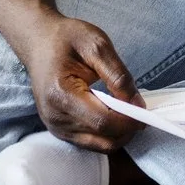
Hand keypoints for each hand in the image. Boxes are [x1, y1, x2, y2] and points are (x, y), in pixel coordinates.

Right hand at [12, 12, 140, 150]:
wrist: (38, 42)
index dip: (128, 121)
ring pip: (98, 145)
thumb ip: (119, 76)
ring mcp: (55, 126)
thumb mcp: (97, 45)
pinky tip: (113, 115)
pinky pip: (90, 142)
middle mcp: (55, 116)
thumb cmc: (66, 38)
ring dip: (118, 134)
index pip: (102, 121)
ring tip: (127, 112)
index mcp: (61, 94)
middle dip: (127, 129)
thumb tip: (137, 104)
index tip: (146, 111)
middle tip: (141, 111)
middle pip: (101, 138)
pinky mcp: (59, 130)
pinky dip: (107, 134)